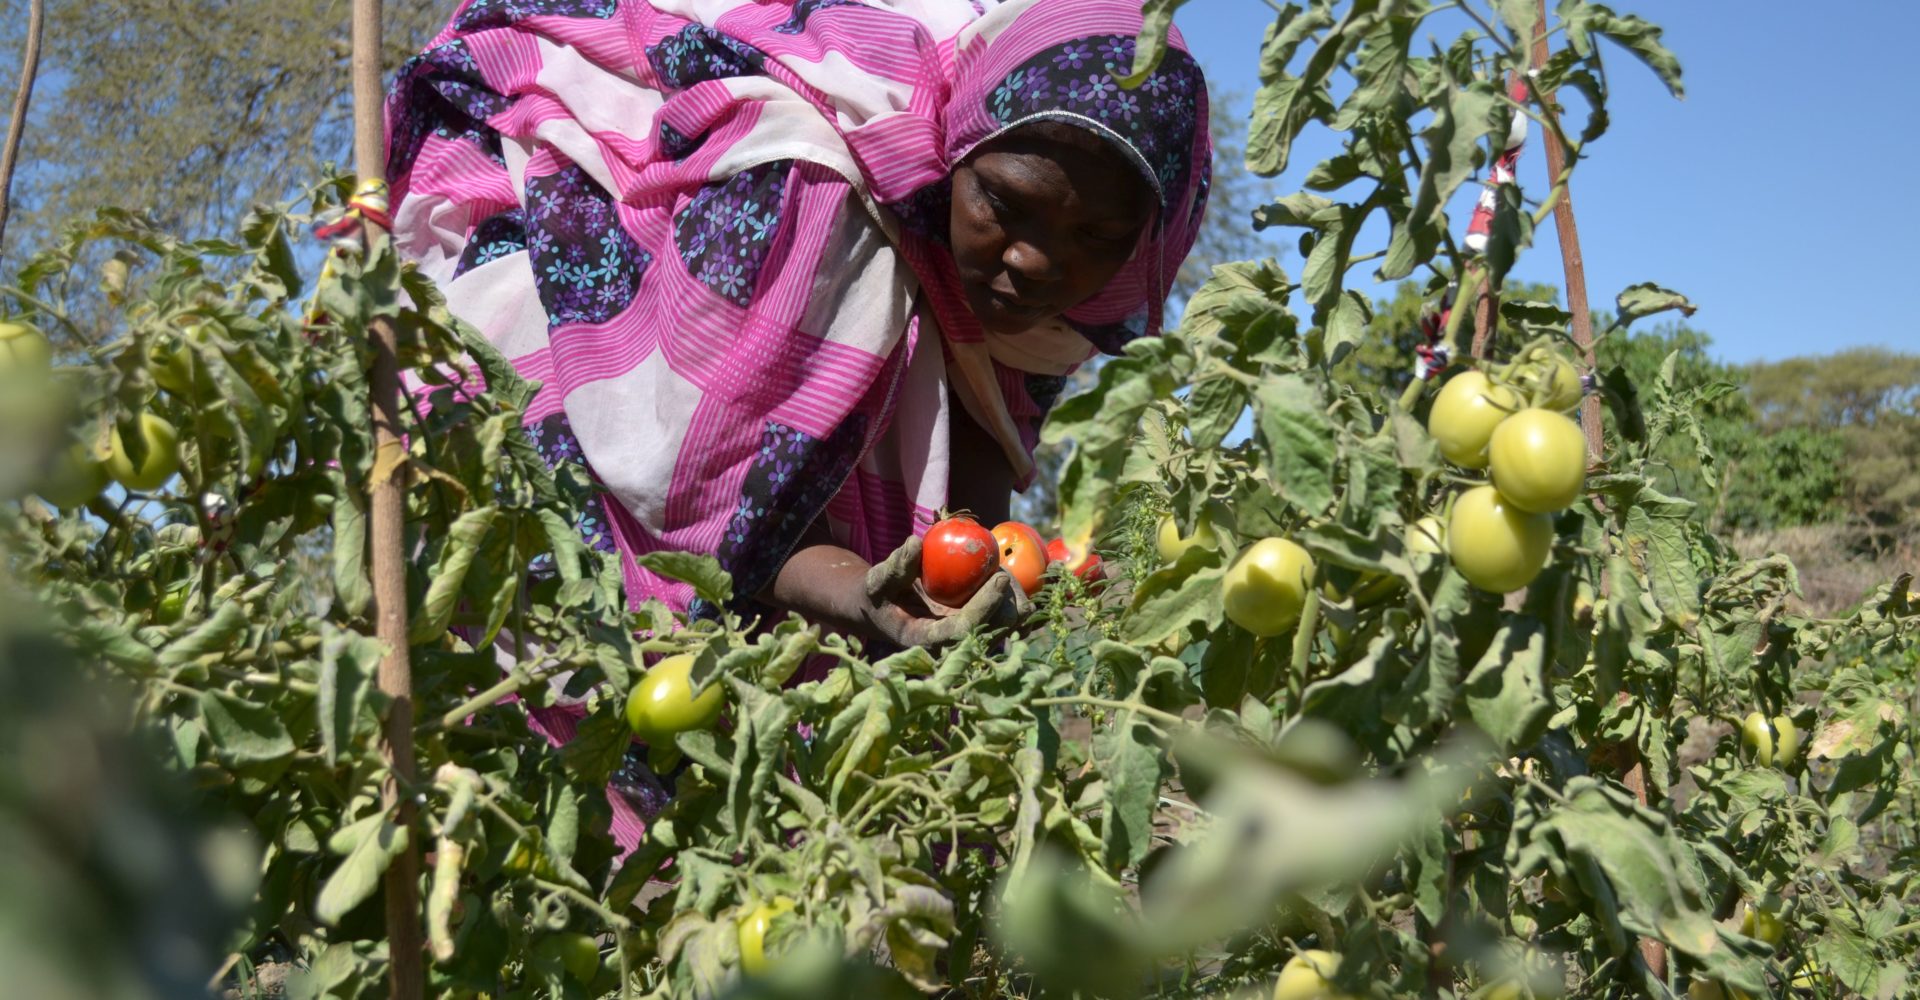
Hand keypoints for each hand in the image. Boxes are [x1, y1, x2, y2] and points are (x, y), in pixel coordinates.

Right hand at [863, 535, 1028, 646]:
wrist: (885, 609)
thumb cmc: (879, 595)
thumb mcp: (878, 582)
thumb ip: (894, 567)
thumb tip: (915, 543)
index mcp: (927, 638)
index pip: (964, 630)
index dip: (984, 607)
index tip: (997, 578)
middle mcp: (953, 643)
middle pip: (994, 629)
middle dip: (1007, 600)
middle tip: (1003, 569)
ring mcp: (969, 636)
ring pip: (1007, 624)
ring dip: (1014, 597)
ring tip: (1002, 569)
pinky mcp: (979, 626)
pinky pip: (1008, 616)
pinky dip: (1017, 598)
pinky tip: (1022, 578)